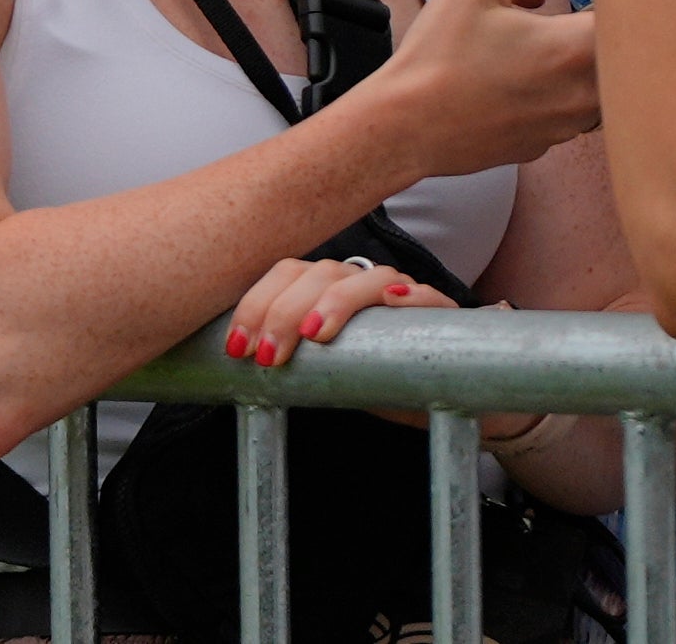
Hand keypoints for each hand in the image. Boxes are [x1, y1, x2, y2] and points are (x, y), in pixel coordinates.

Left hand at [221, 257, 455, 368]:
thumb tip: (235, 361)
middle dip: (284, 312)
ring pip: (369, 278)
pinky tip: (394, 300)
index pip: (286, 274)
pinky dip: (411, 295)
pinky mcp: (440, 314)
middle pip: (320, 274)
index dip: (257, 305)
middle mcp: (361, 283)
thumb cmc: (369, 381)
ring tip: (314, 334)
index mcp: (326, 288)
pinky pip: (428, 296)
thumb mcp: (319, 370)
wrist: (436, 400)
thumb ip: (289, 358)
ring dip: (337, 301)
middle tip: (268, 356)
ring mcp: (402, 293)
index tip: (237, 347)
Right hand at [369, 0, 599, 180]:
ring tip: (535, 55)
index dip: (621, 2)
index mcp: (575, 49)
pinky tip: (512, 87)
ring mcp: (565, 127)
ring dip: (578, 70)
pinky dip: (549, 98)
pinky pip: (563, 115)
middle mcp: (584, 95)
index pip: (632, 22)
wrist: (407, 125)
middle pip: (622, 61)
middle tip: (570, 21)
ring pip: (596, 91)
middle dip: (602, 38)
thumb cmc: (439, 56)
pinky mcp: (542, 146)